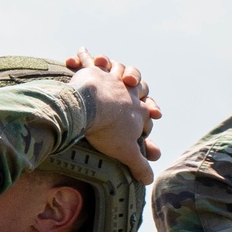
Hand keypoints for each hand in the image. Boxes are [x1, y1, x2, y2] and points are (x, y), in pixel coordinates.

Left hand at [67, 48, 160, 182]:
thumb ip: (139, 165)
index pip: (148, 111)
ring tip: (107, 64)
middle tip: (132, 84)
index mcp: (140, 109)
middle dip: (138, 84)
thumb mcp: (127, 152)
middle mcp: (129, 91)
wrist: (92, 108)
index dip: (150, 115)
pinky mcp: (93, 71)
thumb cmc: (110, 131)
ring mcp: (111, 79)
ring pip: (118, 68)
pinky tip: (80, 50)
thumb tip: (149, 180)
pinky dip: (84, 56)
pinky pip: (89, 61)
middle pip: (138, 84)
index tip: (151, 117)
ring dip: (114, 66)